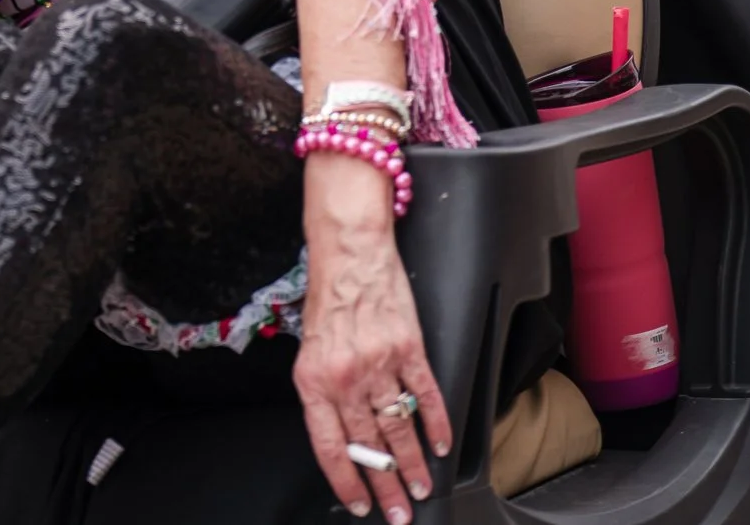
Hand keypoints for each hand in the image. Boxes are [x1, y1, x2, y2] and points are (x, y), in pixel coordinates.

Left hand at [294, 163, 450, 523]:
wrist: (348, 251)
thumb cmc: (326, 296)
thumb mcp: (309, 349)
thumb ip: (324, 391)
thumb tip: (343, 433)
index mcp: (313, 380)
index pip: (331, 447)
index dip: (347, 481)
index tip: (361, 504)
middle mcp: (346, 378)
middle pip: (369, 447)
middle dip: (386, 486)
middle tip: (399, 512)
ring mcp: (380, 364)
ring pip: (399, 429)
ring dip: (413, 465)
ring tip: (422, 488)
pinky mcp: (409, 349)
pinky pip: (426, 396)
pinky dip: (437, 424)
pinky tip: (441, 444)